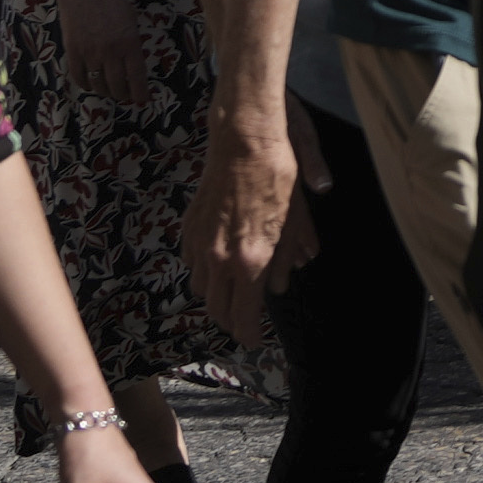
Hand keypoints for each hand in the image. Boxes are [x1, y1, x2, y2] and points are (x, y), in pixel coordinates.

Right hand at [55, 0, 152, 106]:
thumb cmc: (112, 1)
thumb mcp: (131, 22)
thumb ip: (132, 45)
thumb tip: (133, 70)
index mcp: (129, 43)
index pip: (136, 77)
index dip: (140, 93)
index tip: (143, 100)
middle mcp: (110, 51)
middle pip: (117, 86)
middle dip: (123, 95)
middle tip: (125, 95)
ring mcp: (89, 53)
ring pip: (98, 85)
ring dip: (105, 91)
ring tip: (109, 89)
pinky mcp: (72, 51)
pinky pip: (79, 78)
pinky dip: (86, 84)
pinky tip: (91, 82)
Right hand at [188, 117, 297, 341]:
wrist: (244, 142)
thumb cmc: (277, 178)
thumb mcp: (293, 222)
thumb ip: (285, 260)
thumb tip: (279, 287)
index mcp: (249, 262)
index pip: (243, 318)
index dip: (248, 335)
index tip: (254, 339)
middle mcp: (219, 259)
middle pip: (218, 311)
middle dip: (232, 321)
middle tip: (245, 321)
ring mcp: (200, 244)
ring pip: (201, 290)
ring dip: (216, 297)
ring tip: (233, 294)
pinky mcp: (190, 229)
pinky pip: (192, 264)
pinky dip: (204, 272)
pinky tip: (218, 264)